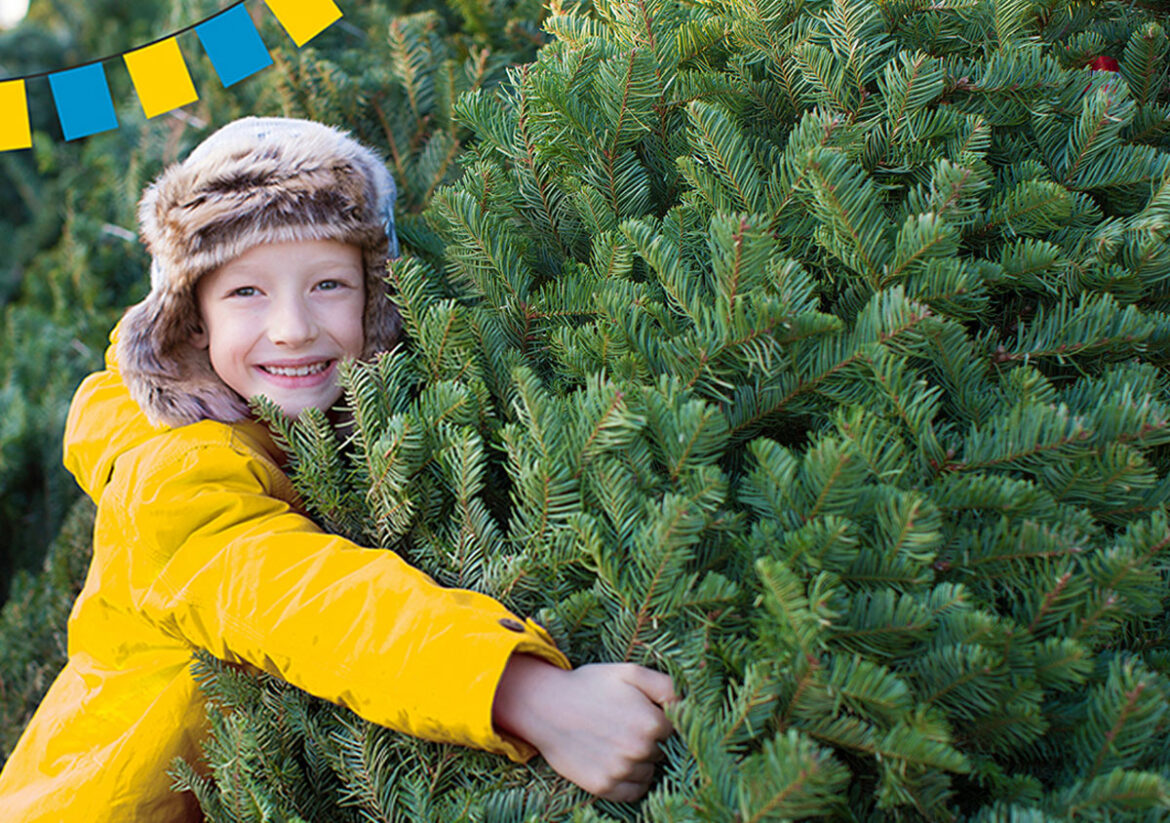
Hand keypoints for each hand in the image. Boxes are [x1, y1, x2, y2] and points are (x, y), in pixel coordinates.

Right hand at [492, 654, 676, 801]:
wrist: (545, 705)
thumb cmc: (589, 685)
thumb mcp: (629, 673)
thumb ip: (666, 686)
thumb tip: (689, 704)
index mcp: (651, 723)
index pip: (674, 730)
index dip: (658, 720)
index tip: (641, 713)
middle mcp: (639, 751)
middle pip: (661, 752)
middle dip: (649, 740)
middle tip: (623, 725)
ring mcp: (621, 771)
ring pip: (649, 773)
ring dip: (639, 761)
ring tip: (615, 741)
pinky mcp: (604, 786)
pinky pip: (633, 793)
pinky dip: (629, 781)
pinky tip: (614, 762)